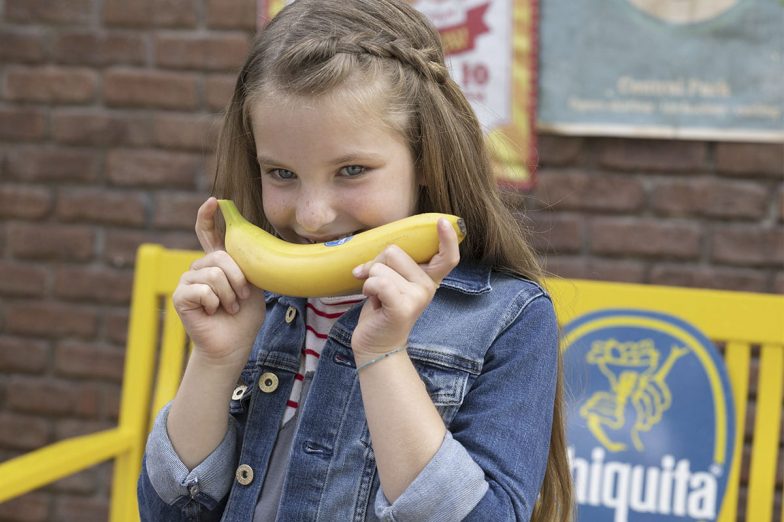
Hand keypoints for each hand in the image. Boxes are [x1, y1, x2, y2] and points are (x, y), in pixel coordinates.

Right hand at [172, 197, 265, 366]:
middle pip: (220, 257)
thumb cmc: (244, 316)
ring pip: (214, 274)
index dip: (209, 216)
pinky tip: (213, 312)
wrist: (234, 344)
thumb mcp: (253, 285)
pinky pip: (202, 290)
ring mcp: (188, 281)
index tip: (214, 200)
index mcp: (217, 262)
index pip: (208, 233)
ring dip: (228, 296)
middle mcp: (200, 268)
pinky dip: (215, 303)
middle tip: (240, 299)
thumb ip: (247, 265)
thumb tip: (251, 243)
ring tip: (228, 308)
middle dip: (237, 280)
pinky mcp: (180, 296)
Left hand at [350, 218, 459, 362]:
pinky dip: (367, 288)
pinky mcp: (403, 307)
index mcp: (428, 278)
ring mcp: (418, 297)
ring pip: (381, 267)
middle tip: (376, 284)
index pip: (447, 256)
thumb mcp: (392, 282)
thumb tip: (379, 248)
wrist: (377, 344)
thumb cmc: (382, 309)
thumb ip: (393, 264)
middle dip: (375, 263)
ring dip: (369, 280)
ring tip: (376, 297)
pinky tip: (372, 301)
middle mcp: (428, 286)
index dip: (447, 238)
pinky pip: (378, 282)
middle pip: (394, 251)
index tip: (441, 222)